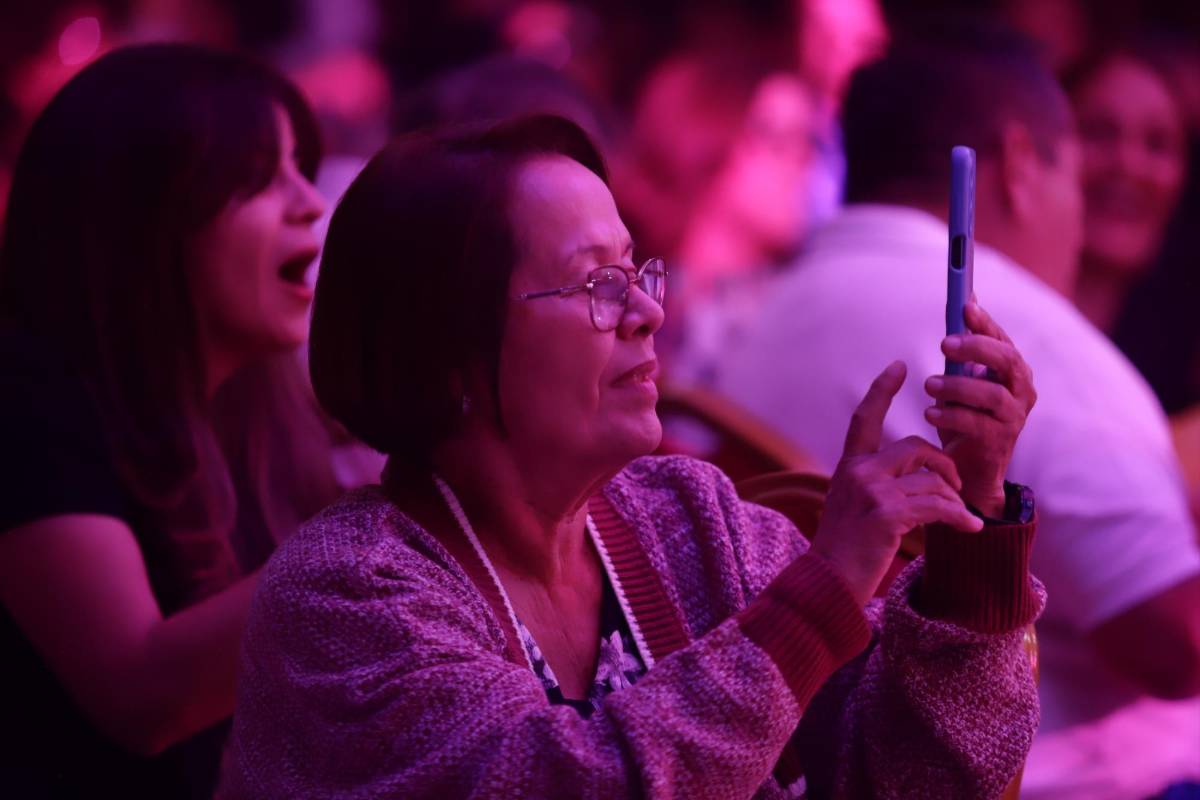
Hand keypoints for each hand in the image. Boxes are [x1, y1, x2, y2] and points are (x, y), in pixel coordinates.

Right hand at [811, 361, 982, 606]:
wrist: (829, 584)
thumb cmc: (845, 552)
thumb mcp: (855, 508)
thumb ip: (878, 485)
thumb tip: (925, 477)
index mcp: (848, 467)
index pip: (864, 418)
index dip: (882, 389)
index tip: (898, 364)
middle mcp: (857, 472)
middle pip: (914, 446)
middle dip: (943, 465)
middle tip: (956, 491)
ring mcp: (871, 491)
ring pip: (931, 478)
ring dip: (953, 500)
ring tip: (960, 520)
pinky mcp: (887, 514)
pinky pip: (938, 505)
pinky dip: (959, 517)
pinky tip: (969, 529)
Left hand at [924, 301, 1036, 517]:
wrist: (968, 467)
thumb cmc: (965, 415)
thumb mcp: (963, 378)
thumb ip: (964, 349)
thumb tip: (966, 300)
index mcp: (1013, 371)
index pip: (1003, 340)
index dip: (986, 322)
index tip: (965, 305)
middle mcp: (1021, 390)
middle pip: (1007, 360)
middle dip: (976, 348)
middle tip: (943, 343)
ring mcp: (1014, 417)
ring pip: (991, 394)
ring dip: (957, 385)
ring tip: (929, 385)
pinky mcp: (1000, 441)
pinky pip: (976, 423)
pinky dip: (950, 415)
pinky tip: (930, 412)